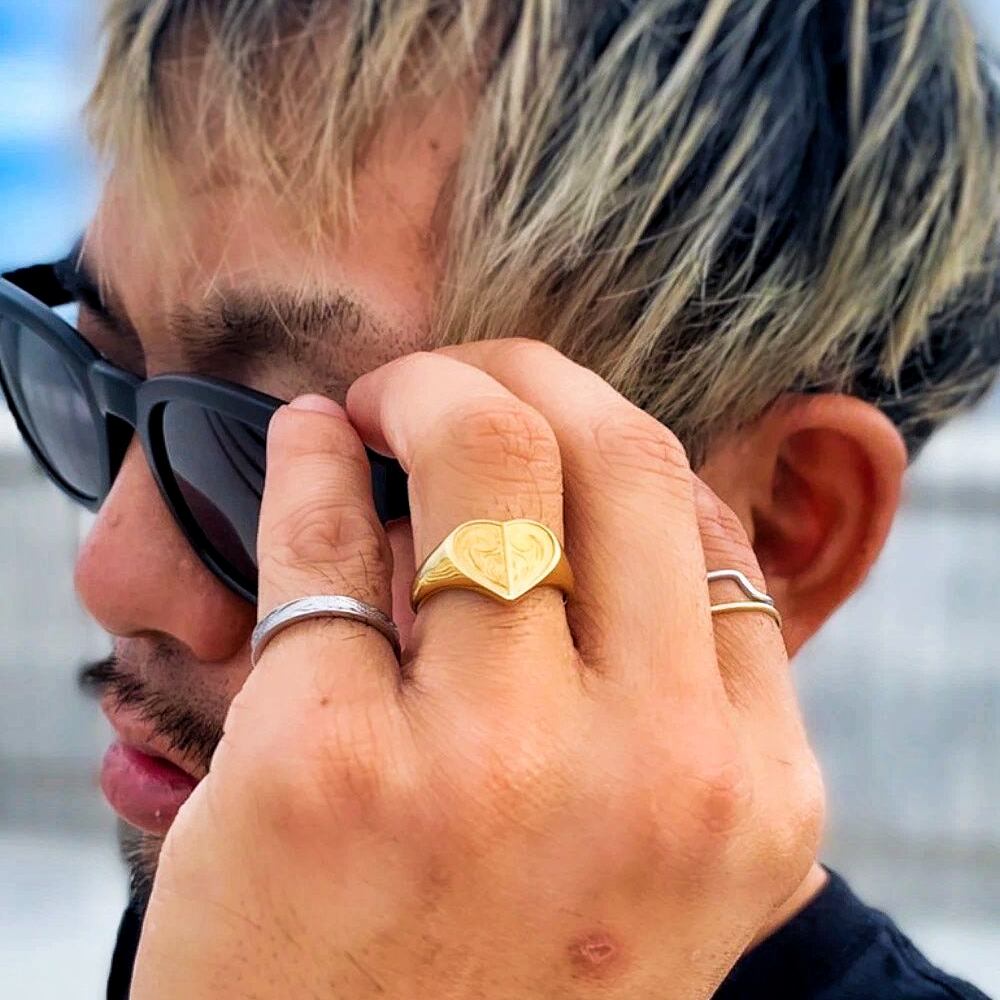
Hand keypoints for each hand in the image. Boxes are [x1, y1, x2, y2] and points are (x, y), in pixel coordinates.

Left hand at [131, 340, 823, 998]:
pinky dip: (308, 460)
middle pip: (618, 455)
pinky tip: (306, 445)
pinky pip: (325, 538)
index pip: (710, 531)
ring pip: (486, 455)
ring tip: (376, 404)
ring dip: (421, 391)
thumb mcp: (653, 866)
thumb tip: (624, 505)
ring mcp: (489, 769)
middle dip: (528, 374)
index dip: (620, 449)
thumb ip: (670, 698)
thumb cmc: (501, 988)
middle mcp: (650, 775)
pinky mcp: (324, 770)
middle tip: (458, 377)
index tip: (556, 431)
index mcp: (748, 798)